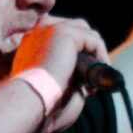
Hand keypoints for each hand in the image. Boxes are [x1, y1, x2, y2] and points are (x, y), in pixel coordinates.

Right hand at [12, 16, 109, 132]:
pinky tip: (102, 70)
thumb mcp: (55, 86)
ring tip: (100, 73)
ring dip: (96, 52)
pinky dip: (101, 54)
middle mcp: (38, 33)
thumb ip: (70, 75)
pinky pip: (92, 38)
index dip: (77, 56)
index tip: (84, 82)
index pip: (61, 40)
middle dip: (88, 50)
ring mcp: (50, 29)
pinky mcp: (63, 31)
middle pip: (74, 30)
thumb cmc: (41, 103)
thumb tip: (88, 74)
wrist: (30, 103)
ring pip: (85, 31)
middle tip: (94, 76)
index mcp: (31, 45)